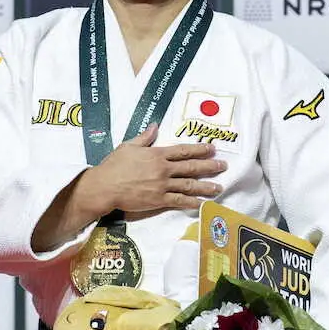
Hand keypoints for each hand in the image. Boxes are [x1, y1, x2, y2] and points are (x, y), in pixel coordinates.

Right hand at [78, 122, 225, 217]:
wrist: (105, 186)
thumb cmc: (114, 165)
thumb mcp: (128, 146)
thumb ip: (144, 137)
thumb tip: (155, 126)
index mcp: (157, 154)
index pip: (183, 150)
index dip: (199, 149)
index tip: (211, 148)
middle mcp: (163, 169)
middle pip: (191, 167)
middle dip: (209, 166)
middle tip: (223, 166)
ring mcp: (163, 185)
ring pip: (189, 184)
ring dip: (206, 185)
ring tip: (219, 187)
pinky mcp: (159, 200)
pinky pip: (180, 201)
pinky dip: (193, 202)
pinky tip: (203, 203)